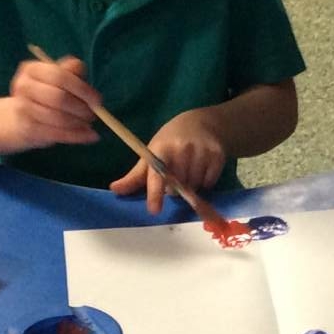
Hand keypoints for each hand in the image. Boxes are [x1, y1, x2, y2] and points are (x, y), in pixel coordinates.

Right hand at [6, 54, 100, 150]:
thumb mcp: (56, 79)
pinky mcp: (27, 129)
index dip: (82, 89)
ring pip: (58, 118)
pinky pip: (57, 134)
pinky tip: (91, 136)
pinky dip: (77, 136)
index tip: (98, 100)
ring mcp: (23, 108)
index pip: (60, 76)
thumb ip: (69, 71)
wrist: (19, 119)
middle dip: (81, 109)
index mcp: (32, 69)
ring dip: (79, 124)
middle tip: (92, 115)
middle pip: (58, 98)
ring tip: (88, 124)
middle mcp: (24, 86)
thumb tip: (80, 67)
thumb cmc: (44, 96)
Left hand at [111, 108, 225, 213]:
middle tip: (177, 173)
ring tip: (190, 169)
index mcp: (162, 149)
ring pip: (195, 187)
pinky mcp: (217, 155)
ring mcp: (201, 151)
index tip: (154, 210)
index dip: (155, 193)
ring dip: (192, 185)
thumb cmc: (171, 141)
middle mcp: (182, 149)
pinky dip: (206, 181)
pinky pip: (210, 183)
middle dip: (177, 187)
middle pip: (178, 187)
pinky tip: (202, 168)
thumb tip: (115, 189)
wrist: (202, 123)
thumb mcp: (152, 153)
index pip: (157, 175)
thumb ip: (136, 176)